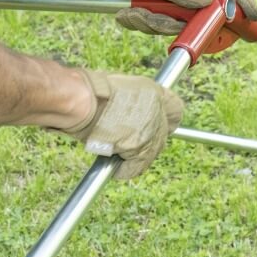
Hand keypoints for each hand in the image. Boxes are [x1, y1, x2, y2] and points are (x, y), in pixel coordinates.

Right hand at [61, 70, 183, 179]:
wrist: (82, 100)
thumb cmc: (89, 90)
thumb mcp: (118, 86)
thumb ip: (132, 100)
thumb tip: (130, 111)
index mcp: (153, 91)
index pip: (174, 109)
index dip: (165, 118)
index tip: (156, 124)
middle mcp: (157, 110)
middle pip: (163, 133)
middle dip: (148, 139)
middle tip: (130, 141)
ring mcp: (151, 130)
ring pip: (151, 151)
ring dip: (136, 155)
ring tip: (117, 152)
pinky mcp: (141, 149)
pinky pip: (137, 166)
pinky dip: (126, 170)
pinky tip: (116, 170)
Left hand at [80, 0, 256, 34]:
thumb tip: (208, 3)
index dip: (242, 2)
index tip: (254, 16)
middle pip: (195, 20)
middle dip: (183, 30)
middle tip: (168, 26)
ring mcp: (165, 0)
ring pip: (168, 25)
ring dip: (151, 23)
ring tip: (134, 10)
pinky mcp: (148, 5)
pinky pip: (148, 23)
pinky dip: (136, 21)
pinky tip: (126, 13)